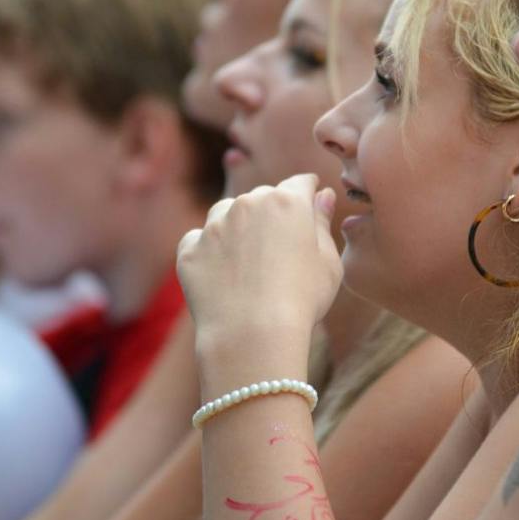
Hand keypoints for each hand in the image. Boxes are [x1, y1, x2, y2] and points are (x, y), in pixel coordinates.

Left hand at [178, 174, 340, 345]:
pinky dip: (210, 252)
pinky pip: (200, 241)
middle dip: (272, 214)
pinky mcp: (190, 250)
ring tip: (248, 262)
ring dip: (237, 226)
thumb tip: (322, 196)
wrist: (252, 336)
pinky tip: (223, 276)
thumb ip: (323, 223)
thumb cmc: (301, 300)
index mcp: (287, 201)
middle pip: (262, 197)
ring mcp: (214, 225)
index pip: (300, 184)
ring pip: (227, 213)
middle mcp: (247, 203)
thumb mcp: (328, 262)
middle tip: (280, 249)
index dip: (308, 194)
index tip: (309, 206)